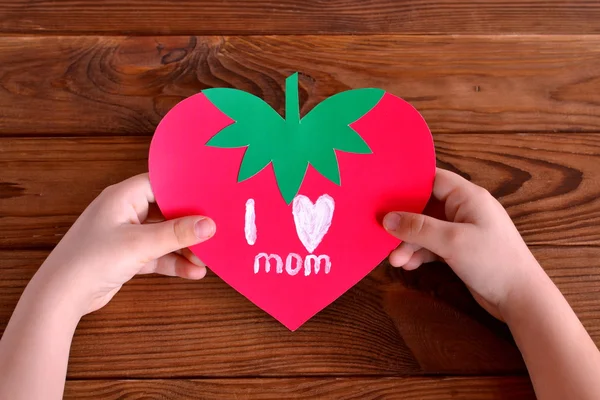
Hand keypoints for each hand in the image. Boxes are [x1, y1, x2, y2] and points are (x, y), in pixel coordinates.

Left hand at [35, 173, 215, 316]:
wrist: (61, 297)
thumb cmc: (91, 260)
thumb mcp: (140, 244)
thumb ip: (176, 234)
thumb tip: (209, 225)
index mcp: (123, 196)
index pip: (163, 183)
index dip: (187, 190)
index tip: (212, 199)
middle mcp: (125, 211)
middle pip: (167, 211)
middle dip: (190, 224)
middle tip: (215, 232)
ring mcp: (127, 234)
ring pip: (164, 235)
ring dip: (185, 247)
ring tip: (207, 258)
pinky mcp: (128, 255)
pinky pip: (158, 254)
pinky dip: (174, 262)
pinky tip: (193, 272)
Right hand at [383, 168, 541, 319]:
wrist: (520, 298)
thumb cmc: (493, 261)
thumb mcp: (452, 241)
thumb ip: (418, 228)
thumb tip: (387, 219)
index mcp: (468, 196)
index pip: (433, 178)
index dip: (408, 183)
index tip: (384, 192)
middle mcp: (465, 209)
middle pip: (425, 206)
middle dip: (404, 221)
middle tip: (383, 233)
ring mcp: (462, 230)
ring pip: (426, 229)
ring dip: (409, 242)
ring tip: (394, 260)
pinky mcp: (460, 250)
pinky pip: (432, 245)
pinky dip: (419, 253)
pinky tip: (408, 264)